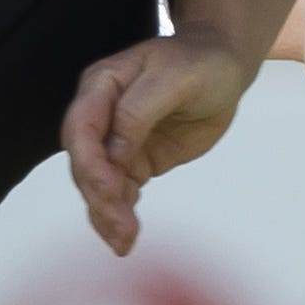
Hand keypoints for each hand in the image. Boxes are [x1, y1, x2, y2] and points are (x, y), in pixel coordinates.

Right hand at [61, 27, 259, 256]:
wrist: (223, 66)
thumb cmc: (201, 62)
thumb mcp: (176, 78)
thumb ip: (140, 111)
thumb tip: (115, 151)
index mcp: (102, 85)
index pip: (82, 127)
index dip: (90, 162)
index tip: (110, 189)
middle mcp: (101, 115)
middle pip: (85, 162)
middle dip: (99, 197)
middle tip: (122, 229)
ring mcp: (116, 141)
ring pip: (98, 183)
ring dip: (106, 214)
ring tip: (123, 243)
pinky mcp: (134, 161)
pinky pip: (118, 191)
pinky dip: (119, 214)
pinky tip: (125, 238)